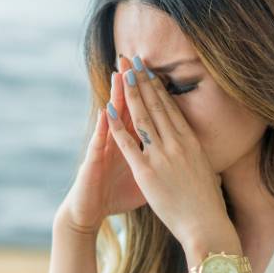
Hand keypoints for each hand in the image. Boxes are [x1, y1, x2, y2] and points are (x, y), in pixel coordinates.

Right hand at [56, 56, 146, 234]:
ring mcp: (104, 150)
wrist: (89, 211)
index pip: (143, 114)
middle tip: (135, 60)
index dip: (149, 94)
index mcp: (132, 144)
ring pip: (111, 119)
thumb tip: (184, 162)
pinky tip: (106, 111)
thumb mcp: (142, 180)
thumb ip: (157, 165)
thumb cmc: (114, 197)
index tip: (157, 72)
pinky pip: (99, 143)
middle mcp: (116, 142)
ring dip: (115, 97)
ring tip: (119, 75)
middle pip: (127, 109)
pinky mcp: (93, 162)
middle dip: (132, 85)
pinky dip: (104, 127)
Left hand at [104, 55, 233, 250]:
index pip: (171, 107)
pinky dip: (117, 126)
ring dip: (131, 93)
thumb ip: (196, 155)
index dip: (158, 86)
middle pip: (156, 105)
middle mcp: (177, 143)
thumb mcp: (205, 170)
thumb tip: (196, 147)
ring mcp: (162, 156)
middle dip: (143, 80)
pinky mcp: (147, 172)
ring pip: (142, 117)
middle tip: (133, 59)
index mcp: (191, 142)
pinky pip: (128, 144)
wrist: (207, 226)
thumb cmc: (207, 204)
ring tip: (122, 73)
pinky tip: (108, 110)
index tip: (149, 70)